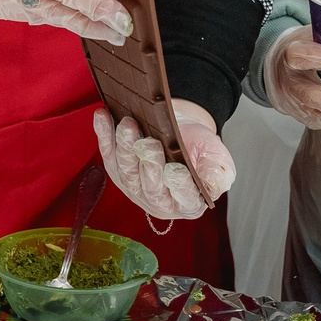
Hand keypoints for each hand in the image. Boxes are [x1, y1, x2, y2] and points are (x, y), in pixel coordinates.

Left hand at [92, 99, 233, 220]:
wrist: (182, 130)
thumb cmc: (199, 147)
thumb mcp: (217, 159)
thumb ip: (216, 174)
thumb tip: (212, 186)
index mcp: (187, 202)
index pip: (182, 197)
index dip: (178, 184)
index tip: (174, 168)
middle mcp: (158, 200)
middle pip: (150, 186)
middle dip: (149, 163)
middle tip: (148, 143)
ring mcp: (135, 186)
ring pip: (126, 171)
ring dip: (125, 147)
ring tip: (128, 126)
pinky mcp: (118, 168)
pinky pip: (108, 153)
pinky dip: (104, 135)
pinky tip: (103, 118)